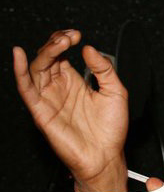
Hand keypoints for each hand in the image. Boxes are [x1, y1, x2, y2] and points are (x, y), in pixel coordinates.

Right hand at [13, 30, 128, 191]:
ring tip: (60, 43)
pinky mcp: (41, 111)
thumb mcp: (116, 92)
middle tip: (70, 37)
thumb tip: (89, 49)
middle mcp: (59, 88)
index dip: (64, 40)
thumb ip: (104, 69)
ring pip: (37, 68)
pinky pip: (26, 88)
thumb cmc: (111, 129)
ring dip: (45, 52)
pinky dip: (20, 71)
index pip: (61, 54)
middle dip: (56, 42)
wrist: (107, 156)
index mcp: (75, 82)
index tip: (77, 35)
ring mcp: (49, 99)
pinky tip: (20, 56)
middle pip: (47, 58)